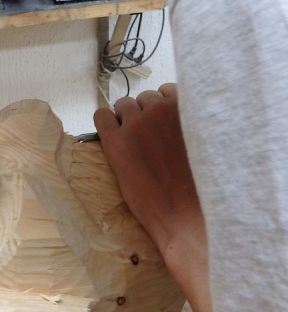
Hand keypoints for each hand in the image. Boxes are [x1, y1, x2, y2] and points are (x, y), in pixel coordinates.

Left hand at [93, 83, 216, 311]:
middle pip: (145, 98)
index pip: (168, 90)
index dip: (164, 107)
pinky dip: (105, 123)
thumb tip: (182, 116)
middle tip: (148, 138)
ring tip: (132, 141)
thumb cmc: (204, 190)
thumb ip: (195, 125)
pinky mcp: (116, 143)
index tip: (163, 123)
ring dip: (126, 118)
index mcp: (187, 109)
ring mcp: (137, 125)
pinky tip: (111, 137)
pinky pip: (101, 116)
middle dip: (145, 114)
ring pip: (123, 105)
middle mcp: (161, 110)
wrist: (188, 221)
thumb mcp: (210, 145)